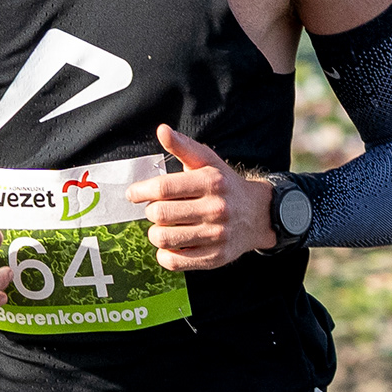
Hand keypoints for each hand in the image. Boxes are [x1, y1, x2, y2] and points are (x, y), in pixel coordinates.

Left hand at [124, 125, 276, 270]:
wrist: (259, 214)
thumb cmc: (224, 185)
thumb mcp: (208, 161)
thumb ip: (183, 146)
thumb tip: (162, 130)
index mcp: (211, 182)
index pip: (163, 188)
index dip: (140, 191)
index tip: (133, 194)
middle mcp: (216, 209)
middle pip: (160, 214)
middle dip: (150, 211)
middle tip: (154, 210)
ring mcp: (217, 235)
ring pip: (164, 239)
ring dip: (155, 233)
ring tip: (162, 227)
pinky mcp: (216, 257)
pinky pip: (175, 262)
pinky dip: (165, 254)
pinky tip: (170, 244)